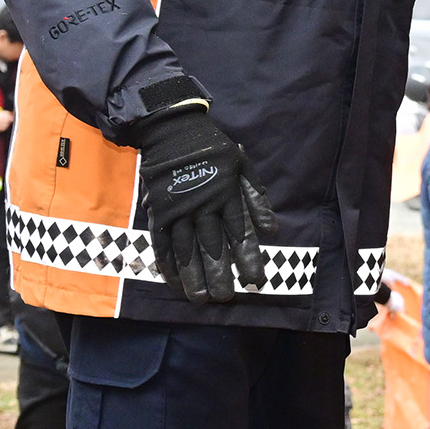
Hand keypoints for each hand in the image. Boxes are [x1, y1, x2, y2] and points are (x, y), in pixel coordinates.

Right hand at [135, 104, 275, 303]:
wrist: (172, 131)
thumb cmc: (214, 151)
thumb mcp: (243, 167)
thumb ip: (256, 198)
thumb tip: (271, 231)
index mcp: (226, 195)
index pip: (240, 233)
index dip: (248, 258)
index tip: (255, 280)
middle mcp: (202, 205)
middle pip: (211, 246)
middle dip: (219, 274)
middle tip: (225, 298)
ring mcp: (177, 209)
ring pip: (185, 248)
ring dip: (192, 275)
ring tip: (200, 298)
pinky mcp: (158, 210)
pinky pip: (161, 241)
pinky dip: (167, 262)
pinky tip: (174, 281)